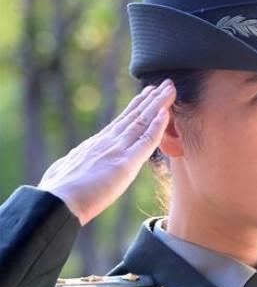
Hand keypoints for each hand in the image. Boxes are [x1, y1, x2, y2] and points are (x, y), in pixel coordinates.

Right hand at [37, 79, 175, 225]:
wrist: (55, 202)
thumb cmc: (58, 191)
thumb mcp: (69, 169)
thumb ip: (79, 162)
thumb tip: (76, 161)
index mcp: (97, 144)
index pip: (122, 122)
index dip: (137, 107)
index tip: (147, 94)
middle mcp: (108, 142)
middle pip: (134, 116)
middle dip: (151, 99)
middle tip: (164, 84)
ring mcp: (117, 150)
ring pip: (142, 122)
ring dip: (158, 104)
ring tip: (170, 89)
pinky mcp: (125, 163)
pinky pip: (146, 141)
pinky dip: (157, 126)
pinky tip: (166, 112)